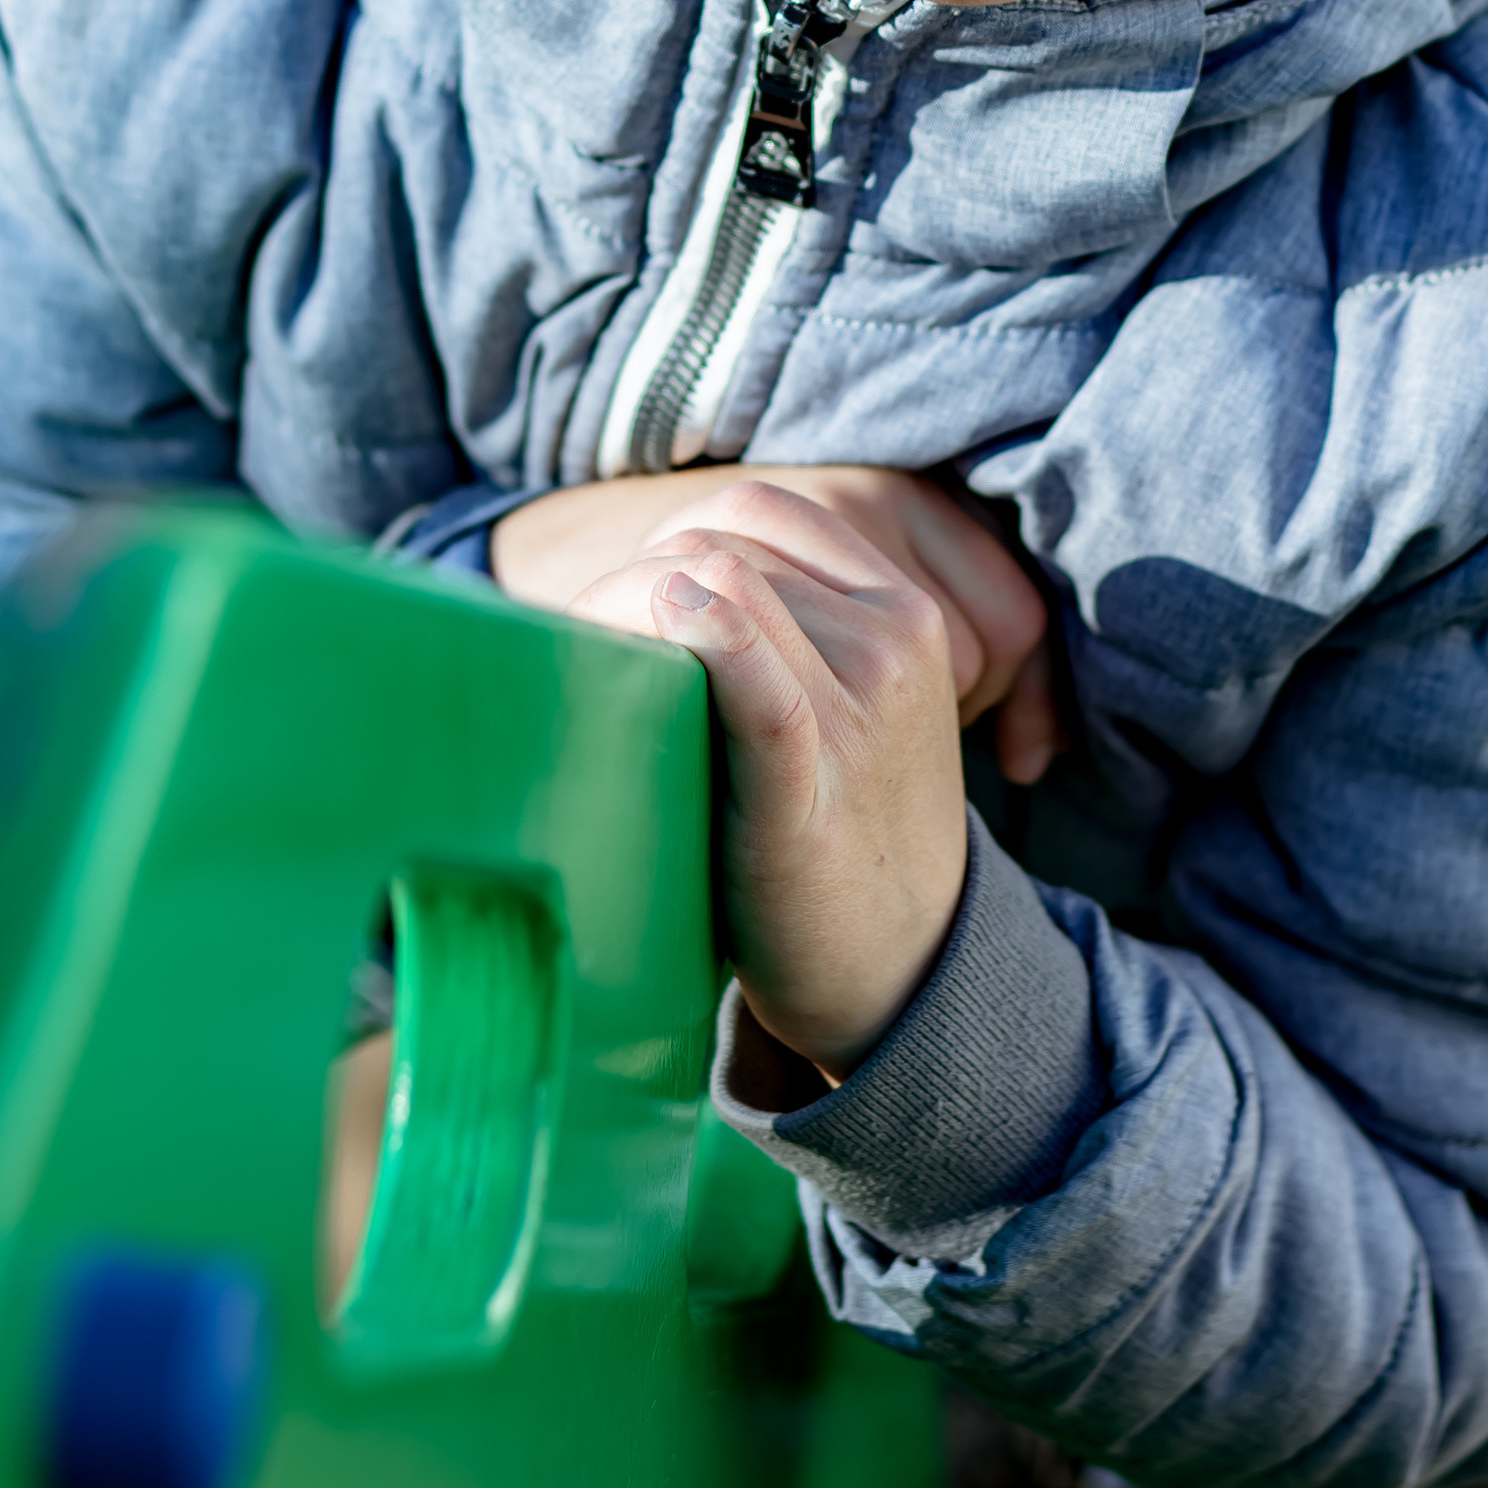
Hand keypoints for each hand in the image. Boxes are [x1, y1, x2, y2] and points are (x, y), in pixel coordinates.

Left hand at [492, 464, 1062, 783]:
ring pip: (712, 584)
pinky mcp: (814, 777)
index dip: (671, 541)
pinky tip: (644, 656)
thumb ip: (783, 632)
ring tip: (589, 677)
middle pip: (724, 540)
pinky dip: (692, 638)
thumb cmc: (840, 837)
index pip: (761, 511)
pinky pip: (745, 666)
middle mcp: (895, 637)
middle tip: (582, 650)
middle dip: (633, 577)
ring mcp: (864, 704)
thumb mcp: (848, 709)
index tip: (625, 609)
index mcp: (904, 608)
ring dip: (625, 613)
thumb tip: (651, 579)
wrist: (901, 977)